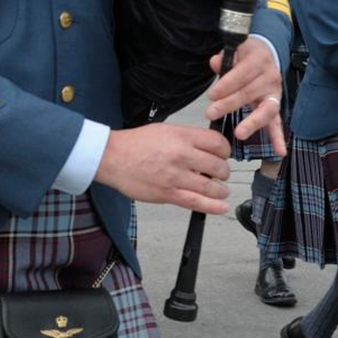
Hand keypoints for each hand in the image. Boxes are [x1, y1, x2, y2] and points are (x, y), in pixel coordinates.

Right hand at [96, 123, 232, 213]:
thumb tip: (208, 148)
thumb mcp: (166, 130)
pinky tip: (221, 206)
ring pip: (211, 187)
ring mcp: (175, 176)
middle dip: (223, 171)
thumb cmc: (135, 144)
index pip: (217, 143)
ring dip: (220, 190)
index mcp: (182, 137)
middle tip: (219, 173)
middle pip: (218, 166)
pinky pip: (197, 202)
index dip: (225, 151)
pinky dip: (213, 207)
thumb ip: (188, 138)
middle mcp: (181, 155)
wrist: (112, 157)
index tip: (224, 155)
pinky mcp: (168, 194)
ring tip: (219, 189)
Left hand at [207, 37, 285, 155]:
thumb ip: (224, 57)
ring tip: (239, 133)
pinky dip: (278, 137)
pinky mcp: (275, 106)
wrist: (265, 54)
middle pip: (249, 93)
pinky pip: (277, 122)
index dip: (226, 85)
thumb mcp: (235, 49)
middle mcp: (270, 76)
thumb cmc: (245, 56)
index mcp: (259, 59)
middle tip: (211, 113)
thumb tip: (215, 63)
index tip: (211, 95)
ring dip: (251, 123)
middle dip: (229, 104)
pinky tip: (279, 151)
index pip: (241, 74)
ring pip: (265, 110)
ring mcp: (275, 93)